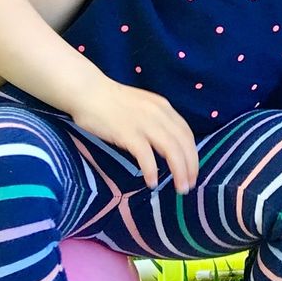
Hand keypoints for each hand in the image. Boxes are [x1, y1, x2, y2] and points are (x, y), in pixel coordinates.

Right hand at [78, 78, 199, 191]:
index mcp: (164, 107)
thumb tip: (166, 145)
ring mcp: (144, 123)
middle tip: (189, 186)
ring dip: (179, 171)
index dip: (193, 154)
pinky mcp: (127, 133)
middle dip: (190, 167)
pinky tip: (152, 183)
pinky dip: (152, 170)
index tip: (193, 171)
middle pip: (183, 144)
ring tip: (179, 189)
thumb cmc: (112, 101)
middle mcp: (159, 114)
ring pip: (171, 150)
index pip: (187, 133)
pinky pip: (146, 155)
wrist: (88, 91)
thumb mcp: (143, 106)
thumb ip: (157, 121)